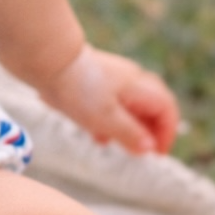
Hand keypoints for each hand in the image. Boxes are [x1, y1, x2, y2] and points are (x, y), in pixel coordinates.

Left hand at [37, 44, 179, 154]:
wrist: (47, 60)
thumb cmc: (78, 89)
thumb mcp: (106, 119)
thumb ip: (130, 134)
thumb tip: (149, 148)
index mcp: (140, 86)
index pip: (166, 109)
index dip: (167, 133)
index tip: (157, 154)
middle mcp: (131, 79)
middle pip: (152, 107)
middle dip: (149, 131)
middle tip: (140, 153)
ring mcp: (113, 77)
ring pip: (130, 106)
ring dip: (128, 127)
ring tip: (116, 146)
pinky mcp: (95, 79)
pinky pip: (111, 102)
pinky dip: (109, 120)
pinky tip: (96, 134)